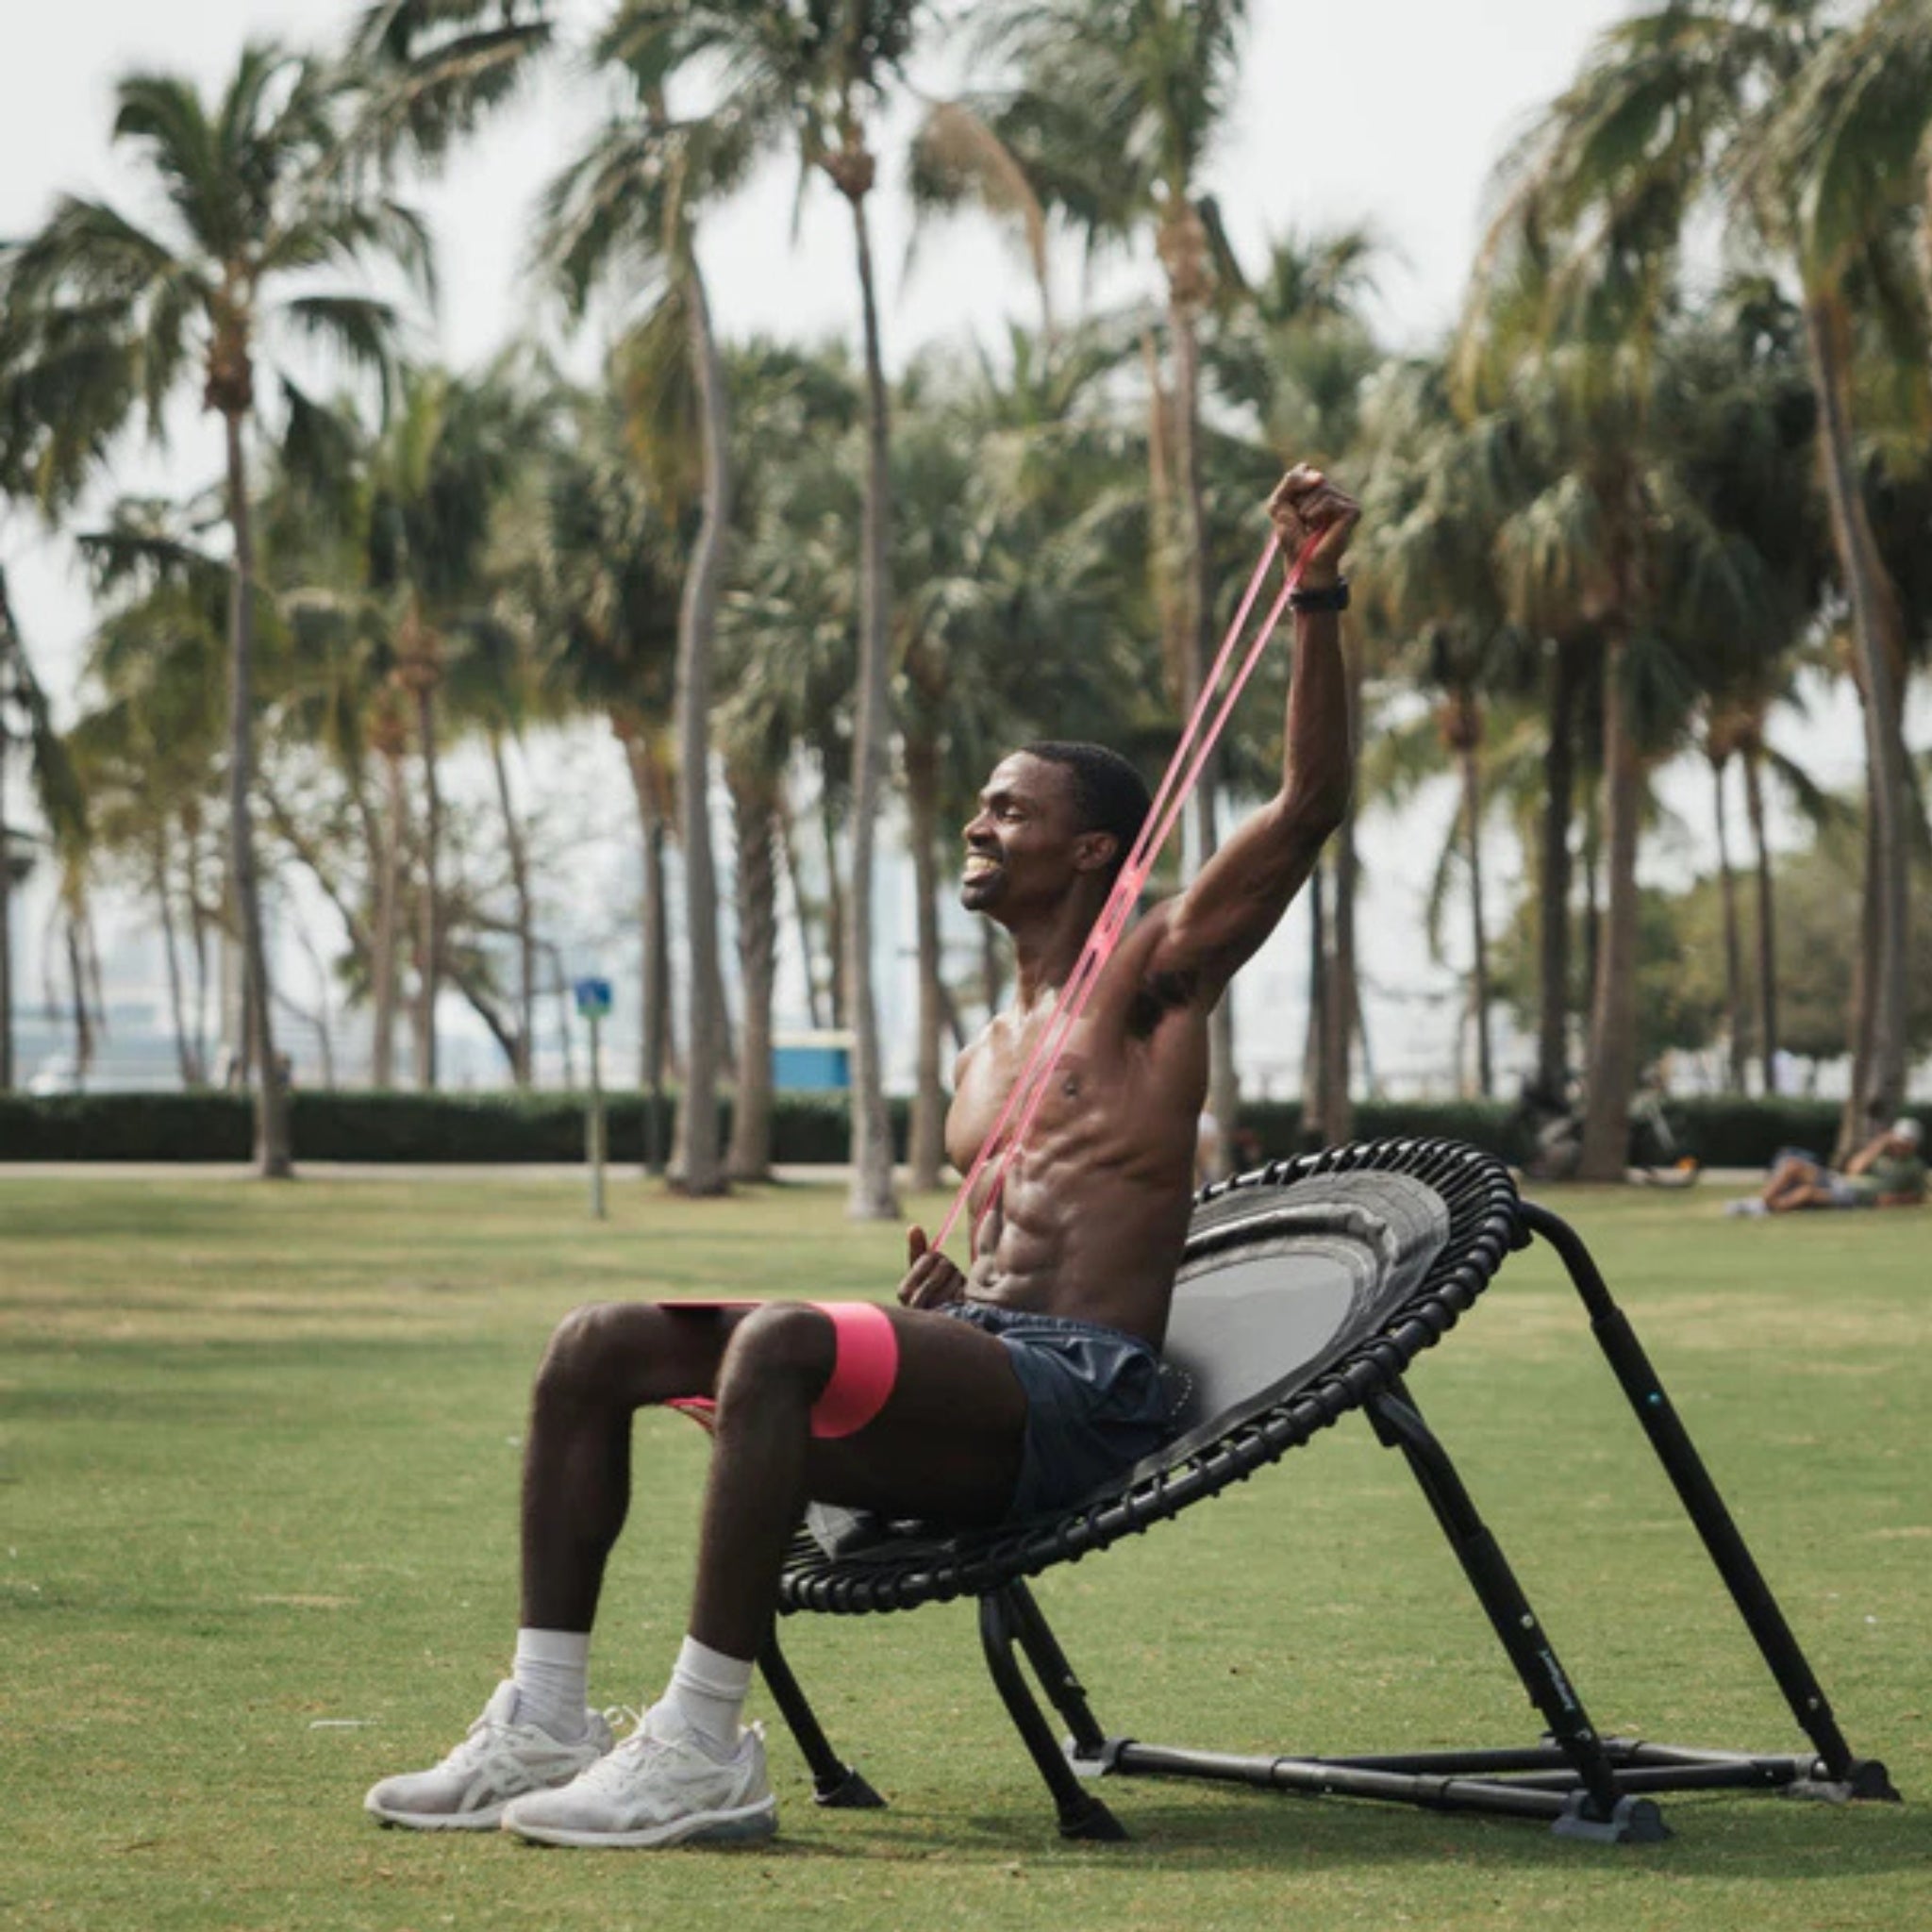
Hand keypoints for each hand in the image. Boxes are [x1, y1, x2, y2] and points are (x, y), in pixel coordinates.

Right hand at [897, 1225, 966, 1308]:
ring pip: (955, 1277)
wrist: (945, 1316)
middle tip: (946, 1275)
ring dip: (957, 1278)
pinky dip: (963, 1290)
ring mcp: (933, 1313)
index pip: (927, 1257)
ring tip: (952, 1286)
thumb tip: (913, 1227)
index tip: (933, 1263)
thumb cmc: (928, 1289)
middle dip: (947, 1267)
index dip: (933, 1257)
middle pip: (943, 1266)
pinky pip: (963, 1293)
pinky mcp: (950, 1318)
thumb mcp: (921, 1270)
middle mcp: (915, 1305)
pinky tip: (960, 1296)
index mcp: (904, 1291)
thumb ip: (917, 1249)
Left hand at [1267, 465, 1359, 587]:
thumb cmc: (1291, 535)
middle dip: (1299, 499)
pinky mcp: (1353, 510)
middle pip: (1313, 477)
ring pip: (1321, 488)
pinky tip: (1315, 525)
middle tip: (1301, 518)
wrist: (1301, 559)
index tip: (1291, 506)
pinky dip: (1317, 512)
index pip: (1304, 469)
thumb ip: (1292, 481)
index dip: (1293, 487)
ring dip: (1306, 508)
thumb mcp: (1279, 503)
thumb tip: (1320, 476)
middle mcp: (1333, 491)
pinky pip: (1330, 500)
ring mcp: (1345, 500)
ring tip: (1309, 523)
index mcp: (1317, 488)